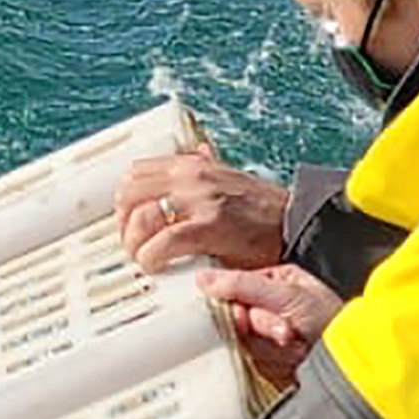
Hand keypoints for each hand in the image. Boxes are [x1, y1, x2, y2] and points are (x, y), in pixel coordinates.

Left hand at [115, 153, 290, 275]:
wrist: (296, 225)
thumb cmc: (262, 211)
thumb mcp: (228, 179)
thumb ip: (205, 171)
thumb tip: (197, 153)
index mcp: (192, 164)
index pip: (135, 173)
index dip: (123, 201)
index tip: (128, 221)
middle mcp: (191, 176)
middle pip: (129, 194)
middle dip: (123, 223)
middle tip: (133, 244)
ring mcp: (200, 200)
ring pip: (141, 217)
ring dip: (134, 243)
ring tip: (144, 258)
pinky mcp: (209, 227)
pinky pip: (162, 242)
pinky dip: (151, 257)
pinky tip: (156, 265)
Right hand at [195, 262, 342, 389]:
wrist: (351, 362)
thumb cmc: (330, 320)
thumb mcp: (288, 294)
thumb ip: (243, 284)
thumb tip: (203, 278)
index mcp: (277, 279)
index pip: (235, 287)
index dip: (235, 303)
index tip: (241, 315)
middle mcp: (272, 303)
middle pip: (238, 316)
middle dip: (262, 325)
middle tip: (285, 331)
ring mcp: (271, 332)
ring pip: (244, 339)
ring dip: (271, 345)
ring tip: (296, 342)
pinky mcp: (272, 358)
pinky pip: (253, 358)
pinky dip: (274, 359)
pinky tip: (294, 355)